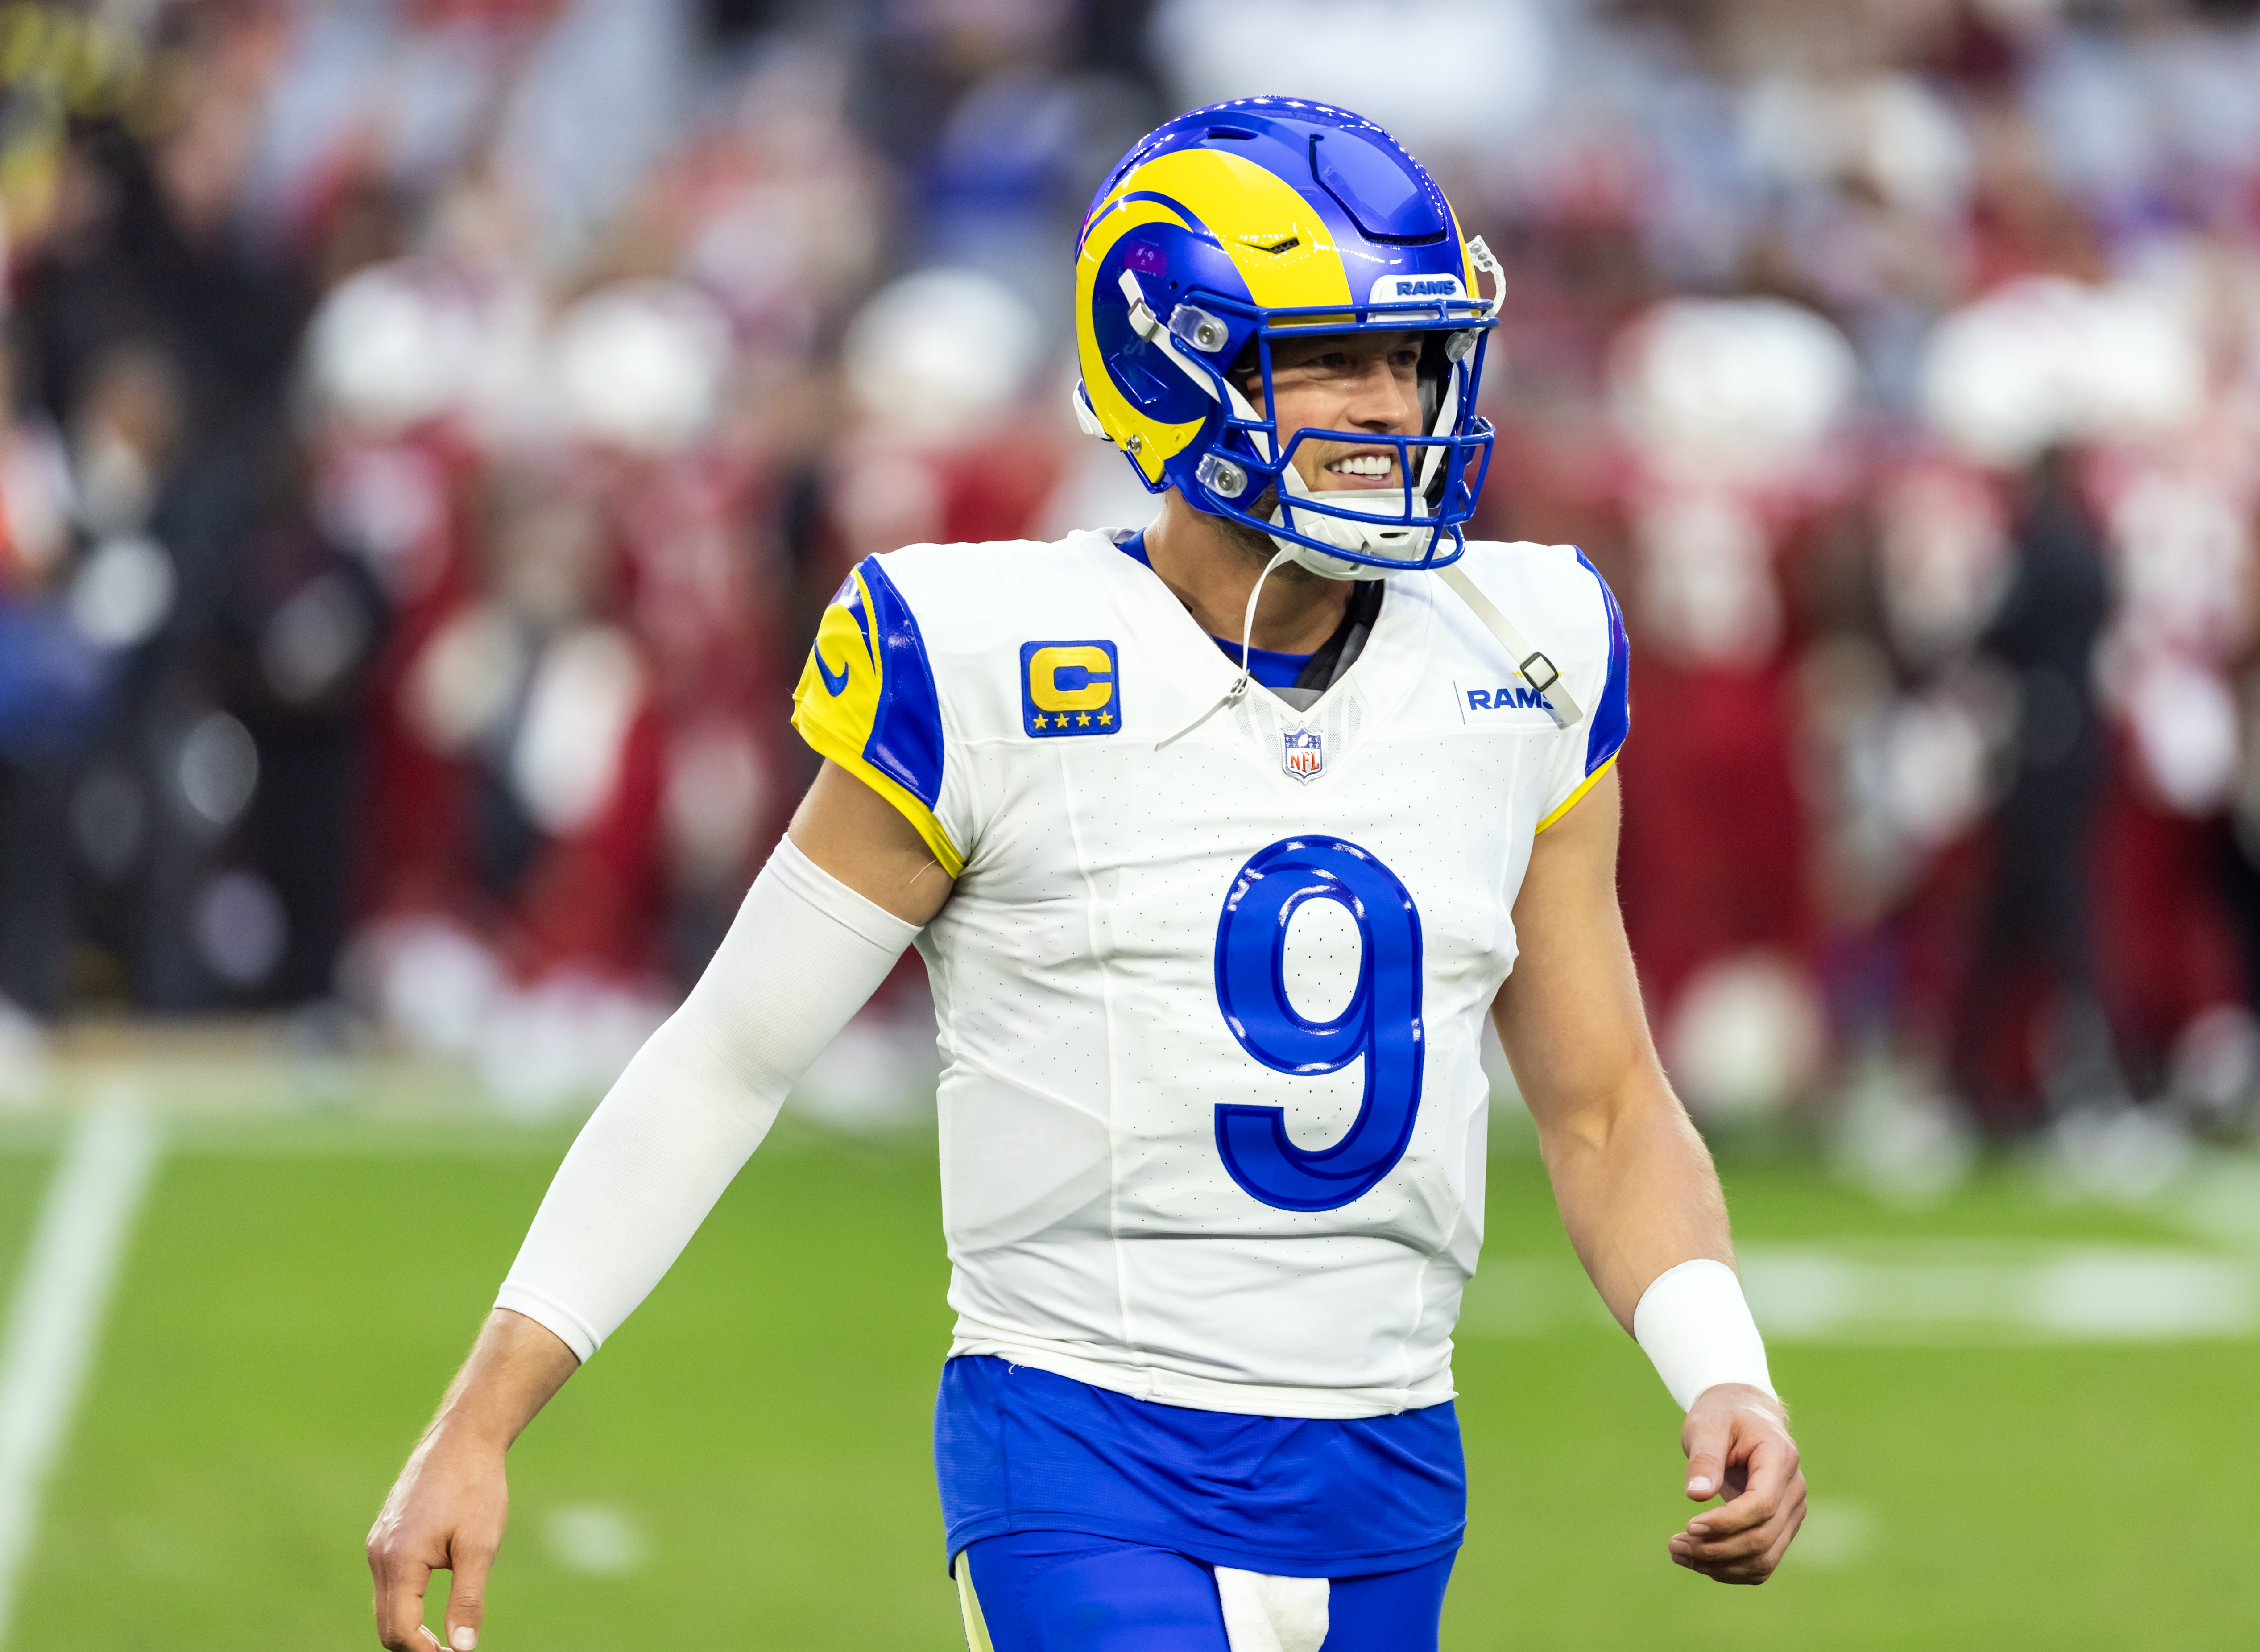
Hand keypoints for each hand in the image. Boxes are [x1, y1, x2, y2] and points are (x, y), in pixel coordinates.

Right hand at [368, 1423, 507, 1650]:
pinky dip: (406, 1600)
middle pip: (386, 1623)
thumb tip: (462, 1648)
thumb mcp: (480, 1546)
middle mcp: (379, 1554)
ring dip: (410, 1623)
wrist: (462, 1439)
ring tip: (444, 1635)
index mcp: (399, 1560)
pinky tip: (433, 1601)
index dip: (425, 1651)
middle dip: (415, 1644)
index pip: (400, 1630)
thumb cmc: (475, 1487)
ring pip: (386, 1604)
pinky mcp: (384, 1536)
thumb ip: (468, 1600)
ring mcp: (378, 1544)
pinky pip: (388, 1582)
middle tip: (450, 1650)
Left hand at [1666, 1382, 1803, 1584]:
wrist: (1744, 1416)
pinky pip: (1762, 1562)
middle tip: (1674, 1545)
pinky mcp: (1781, 1528)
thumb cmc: (1723, 1416)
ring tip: (1679, 1554)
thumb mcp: (1708, 1425)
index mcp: (1780, 1458)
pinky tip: (1698, 1561)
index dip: (1727, 1523)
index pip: (1762, 1505)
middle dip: (1715, 1549)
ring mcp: (1791, 1512)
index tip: (1689, 1526)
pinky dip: (1731, 1570)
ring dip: (1720, 1566)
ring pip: (1764, 1558)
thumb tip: (1695, 1495)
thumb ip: (1704, 1458)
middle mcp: (1794, 1490)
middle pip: (1762, 1538)